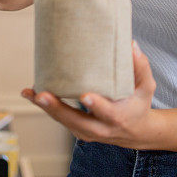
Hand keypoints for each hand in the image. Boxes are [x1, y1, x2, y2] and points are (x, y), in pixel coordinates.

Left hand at [21, 40, 156, 148]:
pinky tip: (31, 94)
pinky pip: (59, 119)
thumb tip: (131, 44)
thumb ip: (140, 66)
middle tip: (42, 95)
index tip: (85, 96)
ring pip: (63, 121)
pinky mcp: (77, 129)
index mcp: (119, 117)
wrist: (135, 132)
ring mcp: (87, 131)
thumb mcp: (146, 87)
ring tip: (30, 92)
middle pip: (76, 121)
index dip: (96, 105)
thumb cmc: (139, 104)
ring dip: (45, 108)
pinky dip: (45, 108)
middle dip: (58, 109)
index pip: (107, 112)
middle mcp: (101, 128)